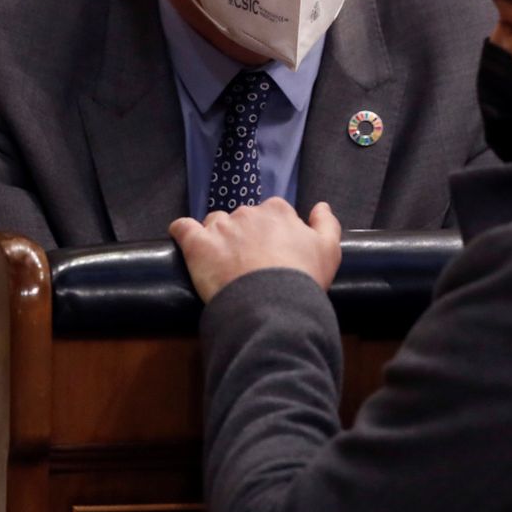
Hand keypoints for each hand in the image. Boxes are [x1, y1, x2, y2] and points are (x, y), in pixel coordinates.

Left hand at [169, 199, 342, 302]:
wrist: (273, 305)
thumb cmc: (303, 278)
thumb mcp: (329, 250)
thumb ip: (327, 224)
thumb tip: (321, 206)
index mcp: (279, 211)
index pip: (272, 213)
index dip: (272, 232)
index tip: (273, 252)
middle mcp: (249, 213)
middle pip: (242, 218)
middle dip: (244, 235)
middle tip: (249, 263)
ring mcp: (221, 227)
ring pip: (214, 223)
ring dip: (216, 236)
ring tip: (221, 262)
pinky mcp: (197, 244)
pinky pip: (182, 228)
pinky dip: (181, 232)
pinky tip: (184, 240)